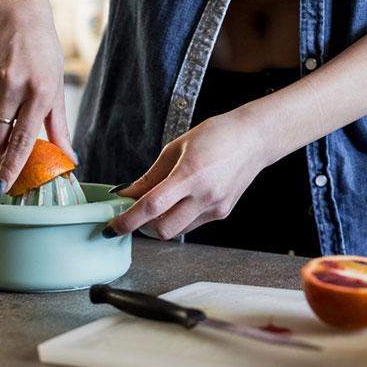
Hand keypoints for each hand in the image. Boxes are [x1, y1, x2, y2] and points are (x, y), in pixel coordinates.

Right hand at [0, 9, 75, 194]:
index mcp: (37, 91)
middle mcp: (11, 89)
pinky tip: (5, 108)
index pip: (21, 139)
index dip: (11, 167)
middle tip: (4, 177)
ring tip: (9, 143)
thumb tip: (69, 158)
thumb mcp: (57, 88)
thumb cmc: (43, 53)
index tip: (4, 188)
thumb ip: (58, 127)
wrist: (16, 17)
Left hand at [104, 112, 270, 239]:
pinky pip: (192, 225)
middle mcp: (205, 196)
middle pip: (163, 229)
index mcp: (190, 174)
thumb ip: (151, 176)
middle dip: (143, 227)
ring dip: (161, 223)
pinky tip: (182, 201)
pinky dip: (179, 218)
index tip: (112, 227)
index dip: (127, 220)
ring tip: (159, 204)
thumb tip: (128, 194)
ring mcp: (216, 208)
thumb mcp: (177, 147)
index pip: (151, 206)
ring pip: (177, 231)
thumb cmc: (217, 135)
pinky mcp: (222, 213)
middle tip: (134, 215)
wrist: (255, 138)